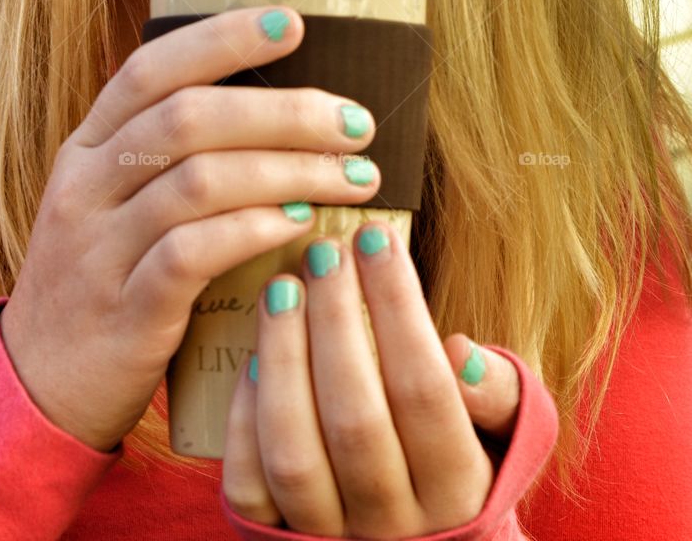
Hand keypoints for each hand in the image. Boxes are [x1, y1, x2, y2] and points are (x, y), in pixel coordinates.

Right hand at [0, 5, 383, 451]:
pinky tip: (302, 223)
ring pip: (200, 181)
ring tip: (353, 177)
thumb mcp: (117, 203)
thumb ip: (174, 158)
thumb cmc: (107, 279)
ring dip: (290, 170)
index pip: (151, 68)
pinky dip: (256, 228)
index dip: (223, 38)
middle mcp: (86, 184)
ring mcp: (98, 247)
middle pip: (188, 118)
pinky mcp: (124, 309)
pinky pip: (194, 253)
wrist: (39, 387)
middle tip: (355, 123)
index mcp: (89, 145)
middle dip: (284, 112)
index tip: (295, 23)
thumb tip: (284, 113)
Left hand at [222, 223, 520, 538]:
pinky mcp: (275, 537)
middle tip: (323, 251)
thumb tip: (462, 352)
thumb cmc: (460, 451)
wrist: (417, 539)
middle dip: (335, 321)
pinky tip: (251, 356)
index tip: (374, 236)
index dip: (397, 306)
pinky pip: (251, 486)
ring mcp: (331, 534)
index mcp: (457, 488)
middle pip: (356, 418)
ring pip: (295, 453)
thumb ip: (498, 392)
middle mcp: (394, 522)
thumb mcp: (501, 428)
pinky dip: (244, 420)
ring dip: (284, 359)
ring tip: (282, 287)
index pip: (425, 388)